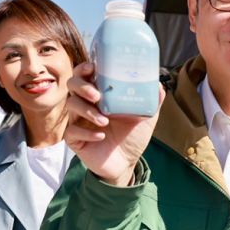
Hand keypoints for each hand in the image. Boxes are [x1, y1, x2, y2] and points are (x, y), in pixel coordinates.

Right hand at [64, 61, 163, 185]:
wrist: (127, 162)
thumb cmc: (132, 135)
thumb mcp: (146, 116)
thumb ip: (152, 100)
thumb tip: (158, 85)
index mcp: (100, 94)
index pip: (85, 74)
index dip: (84, 68)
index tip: (92, 67)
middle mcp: (86, 104)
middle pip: (72, 85)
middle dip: (83, 87)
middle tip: (97, 96)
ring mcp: (79, 121)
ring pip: (71, 105)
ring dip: (87, 111)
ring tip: (105, 120)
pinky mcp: (75, 139)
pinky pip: (72, 131)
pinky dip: (86, 133)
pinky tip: (101, 136)